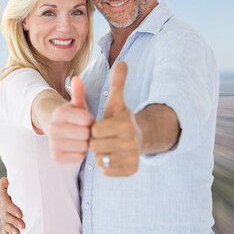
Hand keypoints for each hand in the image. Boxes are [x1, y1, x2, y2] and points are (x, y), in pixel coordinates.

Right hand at [0, 177, 24, 233]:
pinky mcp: (5, 222)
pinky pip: (4, 229)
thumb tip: (4, 180)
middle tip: (23, 225)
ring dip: (11, 229)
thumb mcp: (11, 183)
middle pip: (6, 216)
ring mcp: (2, 216)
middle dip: (14, 221)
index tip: (21, 214)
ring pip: (5, 224)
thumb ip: (7, 183)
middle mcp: (1, 208)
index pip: (6, 205)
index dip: (13, 210)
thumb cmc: (15, 187)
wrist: (13, 192)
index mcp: (2, 198)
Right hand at [48, 76, 93, 162]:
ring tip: (81, 138)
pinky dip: (81, 153)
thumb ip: (78, 92)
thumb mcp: (76, 103)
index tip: (87, 119)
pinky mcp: (55, 157)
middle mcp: (53, 129)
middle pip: (85, 134)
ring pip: (83, 147)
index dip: (91, 120)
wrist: (54, 127)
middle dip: (89, 132)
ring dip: (86, 143)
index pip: (87, 120)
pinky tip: (77, 146)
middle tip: (85, 130)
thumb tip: (76, 78)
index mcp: (59, 113)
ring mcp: (53, 144)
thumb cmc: (71, 115)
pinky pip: (79, 157)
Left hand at [90, 61, 141, 175]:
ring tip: (108, 146)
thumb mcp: (117, 101)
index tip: (102, 126)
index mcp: (125, 124)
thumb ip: (116, 83)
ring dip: (100, 154)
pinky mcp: (131, 170)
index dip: (95, 128)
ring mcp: (132, 158)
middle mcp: (131, 142)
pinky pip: (106, 171)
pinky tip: (112, 156)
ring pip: (100, 160)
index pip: (95, 130)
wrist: (138, 138)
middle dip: (96, 142)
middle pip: (96, 146)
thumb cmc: (120, 118)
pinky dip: (106, 165)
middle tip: (104, 137)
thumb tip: (122, 62)